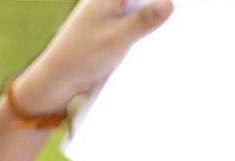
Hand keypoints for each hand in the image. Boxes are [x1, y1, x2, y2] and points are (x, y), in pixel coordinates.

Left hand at [14, 0, 173, 114]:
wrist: (56, 80)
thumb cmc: (81, 56)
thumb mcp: (118, 38)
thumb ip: (144, 20)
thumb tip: (169, 3)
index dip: (159, 0)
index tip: (177, 8)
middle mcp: (105, 2)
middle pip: (139, 1)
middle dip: (158, 8)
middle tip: (178, 17)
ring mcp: (105, 17)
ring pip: (135, 13)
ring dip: (149, 22)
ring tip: (168, 29)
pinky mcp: (106, 33)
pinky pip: (129, 27)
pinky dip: (140, 33)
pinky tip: (151, 43)